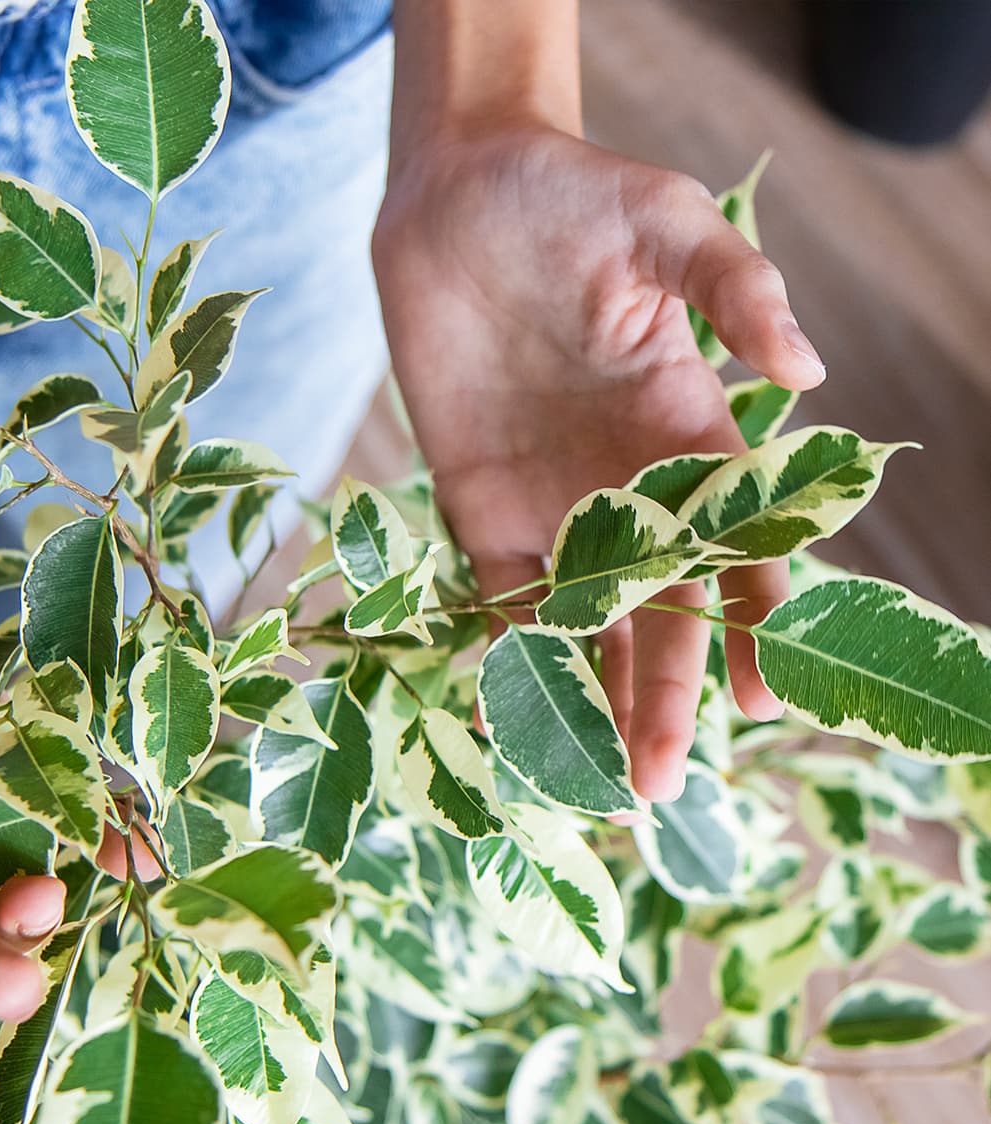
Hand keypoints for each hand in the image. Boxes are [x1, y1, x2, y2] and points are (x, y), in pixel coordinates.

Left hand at [373, 124, 826, 800]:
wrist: (458, 197)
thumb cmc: (574, 198)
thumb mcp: (666, 224)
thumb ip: (736, 292)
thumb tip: (807, 373)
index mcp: (689, 434)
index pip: (738, 543)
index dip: (756, 620)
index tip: (765, 694)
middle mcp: (625, 488)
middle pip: (657, 610)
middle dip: (661, 694)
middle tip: (658, 782)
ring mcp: (550, 504)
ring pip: (582, 622)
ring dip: (588, 699)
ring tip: (593, 782)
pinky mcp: (477, 506)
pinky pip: (497, 597)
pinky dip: (506, 656)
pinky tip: (512, 723)